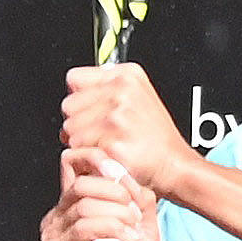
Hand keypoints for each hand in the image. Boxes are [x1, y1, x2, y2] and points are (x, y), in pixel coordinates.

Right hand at [39, 147, 158, 240]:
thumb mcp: (142, 234)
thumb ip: (141, 206)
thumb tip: (138, 185)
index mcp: (77, 206)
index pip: (74, 163)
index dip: (99, 160)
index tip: (125, 178)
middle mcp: (61, 215)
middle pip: (82, 179)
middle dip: (116, 190)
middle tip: (135, 214)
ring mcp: (54, 233)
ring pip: (84, 201)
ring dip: (117, 212)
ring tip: (133, 230)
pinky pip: (83, 227)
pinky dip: (110, 227)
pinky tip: (126, 238)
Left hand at [59, 63, 198, 197]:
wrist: (173, 164)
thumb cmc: (155, 136)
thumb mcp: (139, 96)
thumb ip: (107, 86)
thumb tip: (74, 89)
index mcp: (128, 76)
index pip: (74, 79)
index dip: (80, 97)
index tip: (93, 109)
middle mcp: (123, 92)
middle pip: (68, 105)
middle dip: (77, 121)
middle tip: (99, 132)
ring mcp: (117, 117)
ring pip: (69, 128)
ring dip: (81, 141)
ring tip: (105, 144)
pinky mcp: (111, 142)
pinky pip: (77, 148)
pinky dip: (87, 155)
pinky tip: (106, 154)